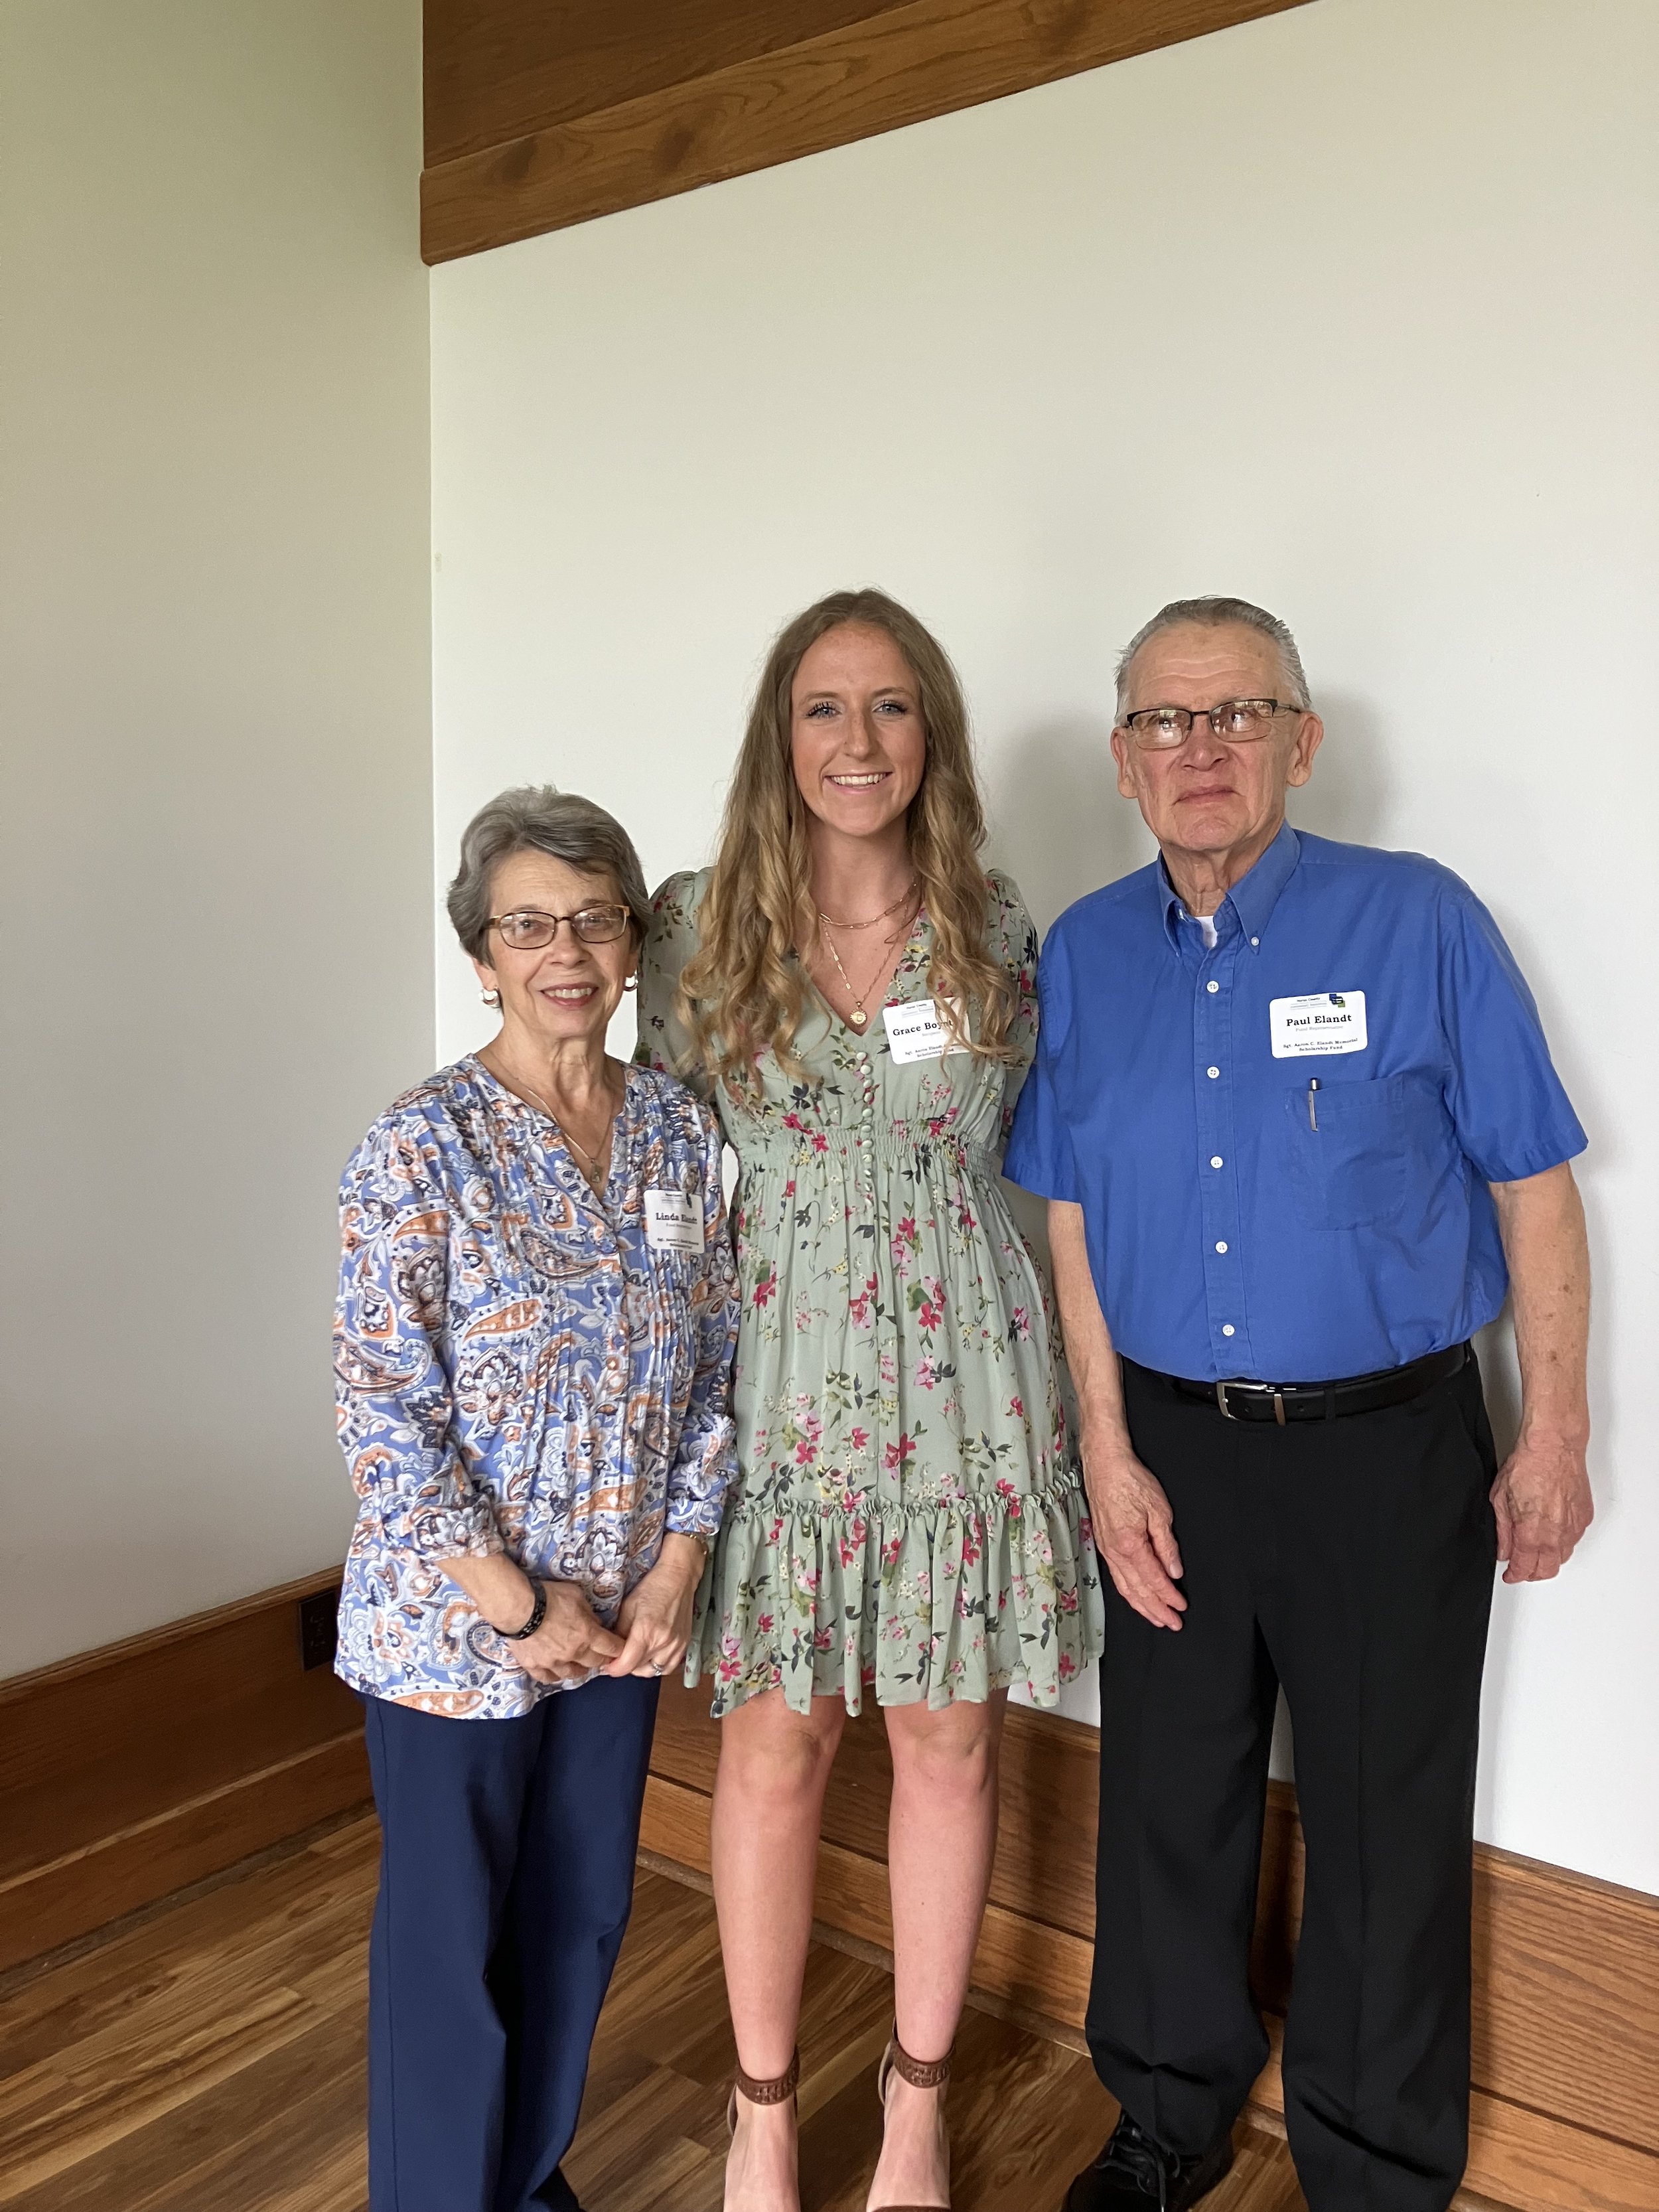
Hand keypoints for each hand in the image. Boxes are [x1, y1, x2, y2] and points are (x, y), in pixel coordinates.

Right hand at [512, 1581, 624, 1684]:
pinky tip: (557, 1671)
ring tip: (580, 1665)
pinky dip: (555, 1675)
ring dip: (580, 1669)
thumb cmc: (550, 1596)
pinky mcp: (535, 1666)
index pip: (611, 1647)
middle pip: (594, 1663)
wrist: (520, 1608)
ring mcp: (554, 1662)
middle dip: (601, 1659)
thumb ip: (588, 1612)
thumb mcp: (576, 1595)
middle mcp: (574, 1653)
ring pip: (573, 1674)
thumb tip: (595, 1623)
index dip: (618, 1648)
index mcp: (587, 1634)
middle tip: (601, 1655)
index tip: (620, 1648)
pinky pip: (549, 1678)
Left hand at [604, 1534, 705, 1677]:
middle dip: (625, 1666)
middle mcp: (662, 1643)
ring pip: (653, 1671)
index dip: (613, 1669)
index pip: (626, 1665)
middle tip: (618, 1657)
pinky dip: (657, 1666)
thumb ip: (619, 1631)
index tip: (607, 1665)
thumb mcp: (628, 1606)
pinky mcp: (684, 1644)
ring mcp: (675, 1646)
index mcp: (645, 1632)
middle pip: (638, 1669)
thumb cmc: (652, 1587)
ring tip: (634, 1657)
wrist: (679, 1578)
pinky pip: (668, 1667)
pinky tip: (651, 1656)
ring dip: (641, 1668)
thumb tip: (611, 1649)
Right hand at [1082, 1432, 1185, 1629]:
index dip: (1169, 1597)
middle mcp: (1115, 1552)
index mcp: (1130, 1545)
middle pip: (1137, 1591)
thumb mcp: (1159, 1510)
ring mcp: (1107, 1550)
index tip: (1182, 1607)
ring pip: (1125, 1588)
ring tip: (1157, 1618)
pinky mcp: (1104, 1544)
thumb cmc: (1131, 1481)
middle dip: (1156, 1610)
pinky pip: (1117, 1577)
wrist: (1104, 1463)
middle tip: (1173, 1624)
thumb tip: (1175, 1571)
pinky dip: (1128, 1592)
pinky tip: (1136, 1597)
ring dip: (1142, 1606)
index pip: (1154, 1580)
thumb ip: (1167, 1545)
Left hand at [1491, 1434, 1592, 1582]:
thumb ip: (1502, 1530)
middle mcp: (1555, 1534)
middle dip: (1532, 1573)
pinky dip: (1562, 1543)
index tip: (1510, 1575)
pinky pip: (1574, 1540)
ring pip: (1562, 1557)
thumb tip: (1503, 1550)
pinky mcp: (1584, 1517)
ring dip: (1548, 1559)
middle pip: (1547, 1570)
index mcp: (1531, 1531)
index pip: (1524, 1568)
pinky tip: (1551, 1534)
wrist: (1554, 1446)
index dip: (1514, 1575)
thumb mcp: (1500, 1498)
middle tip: (1521, 1568)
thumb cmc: (1528, 1464)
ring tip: (1535, 1551)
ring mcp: (1573, 1526)